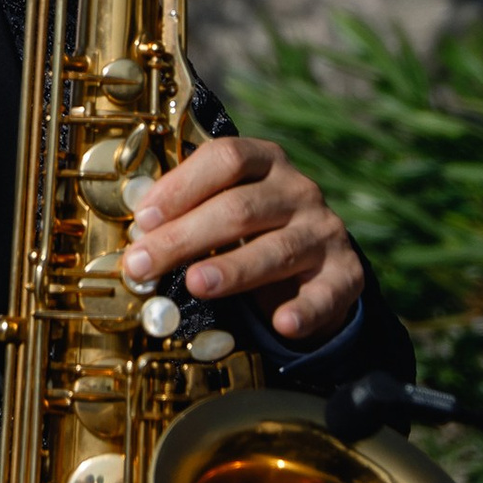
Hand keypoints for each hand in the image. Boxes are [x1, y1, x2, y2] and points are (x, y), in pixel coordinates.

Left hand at [122, 134, 364, 346]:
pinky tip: (281, 323)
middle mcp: (299, 190)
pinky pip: (324, 294)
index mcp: (266, 161)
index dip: (182, 186)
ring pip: (277, 249)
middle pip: (241, 207)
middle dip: (185, 237)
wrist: (316, 266)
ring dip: (233, 269)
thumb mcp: (223, 207)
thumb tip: (137, 227)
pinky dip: (304, 310)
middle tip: (144, 265)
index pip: (227, 158)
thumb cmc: (252, 232)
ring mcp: (324, 231)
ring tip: (195, 284)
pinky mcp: (345, 274)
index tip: (144, 218)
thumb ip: (186, 210)